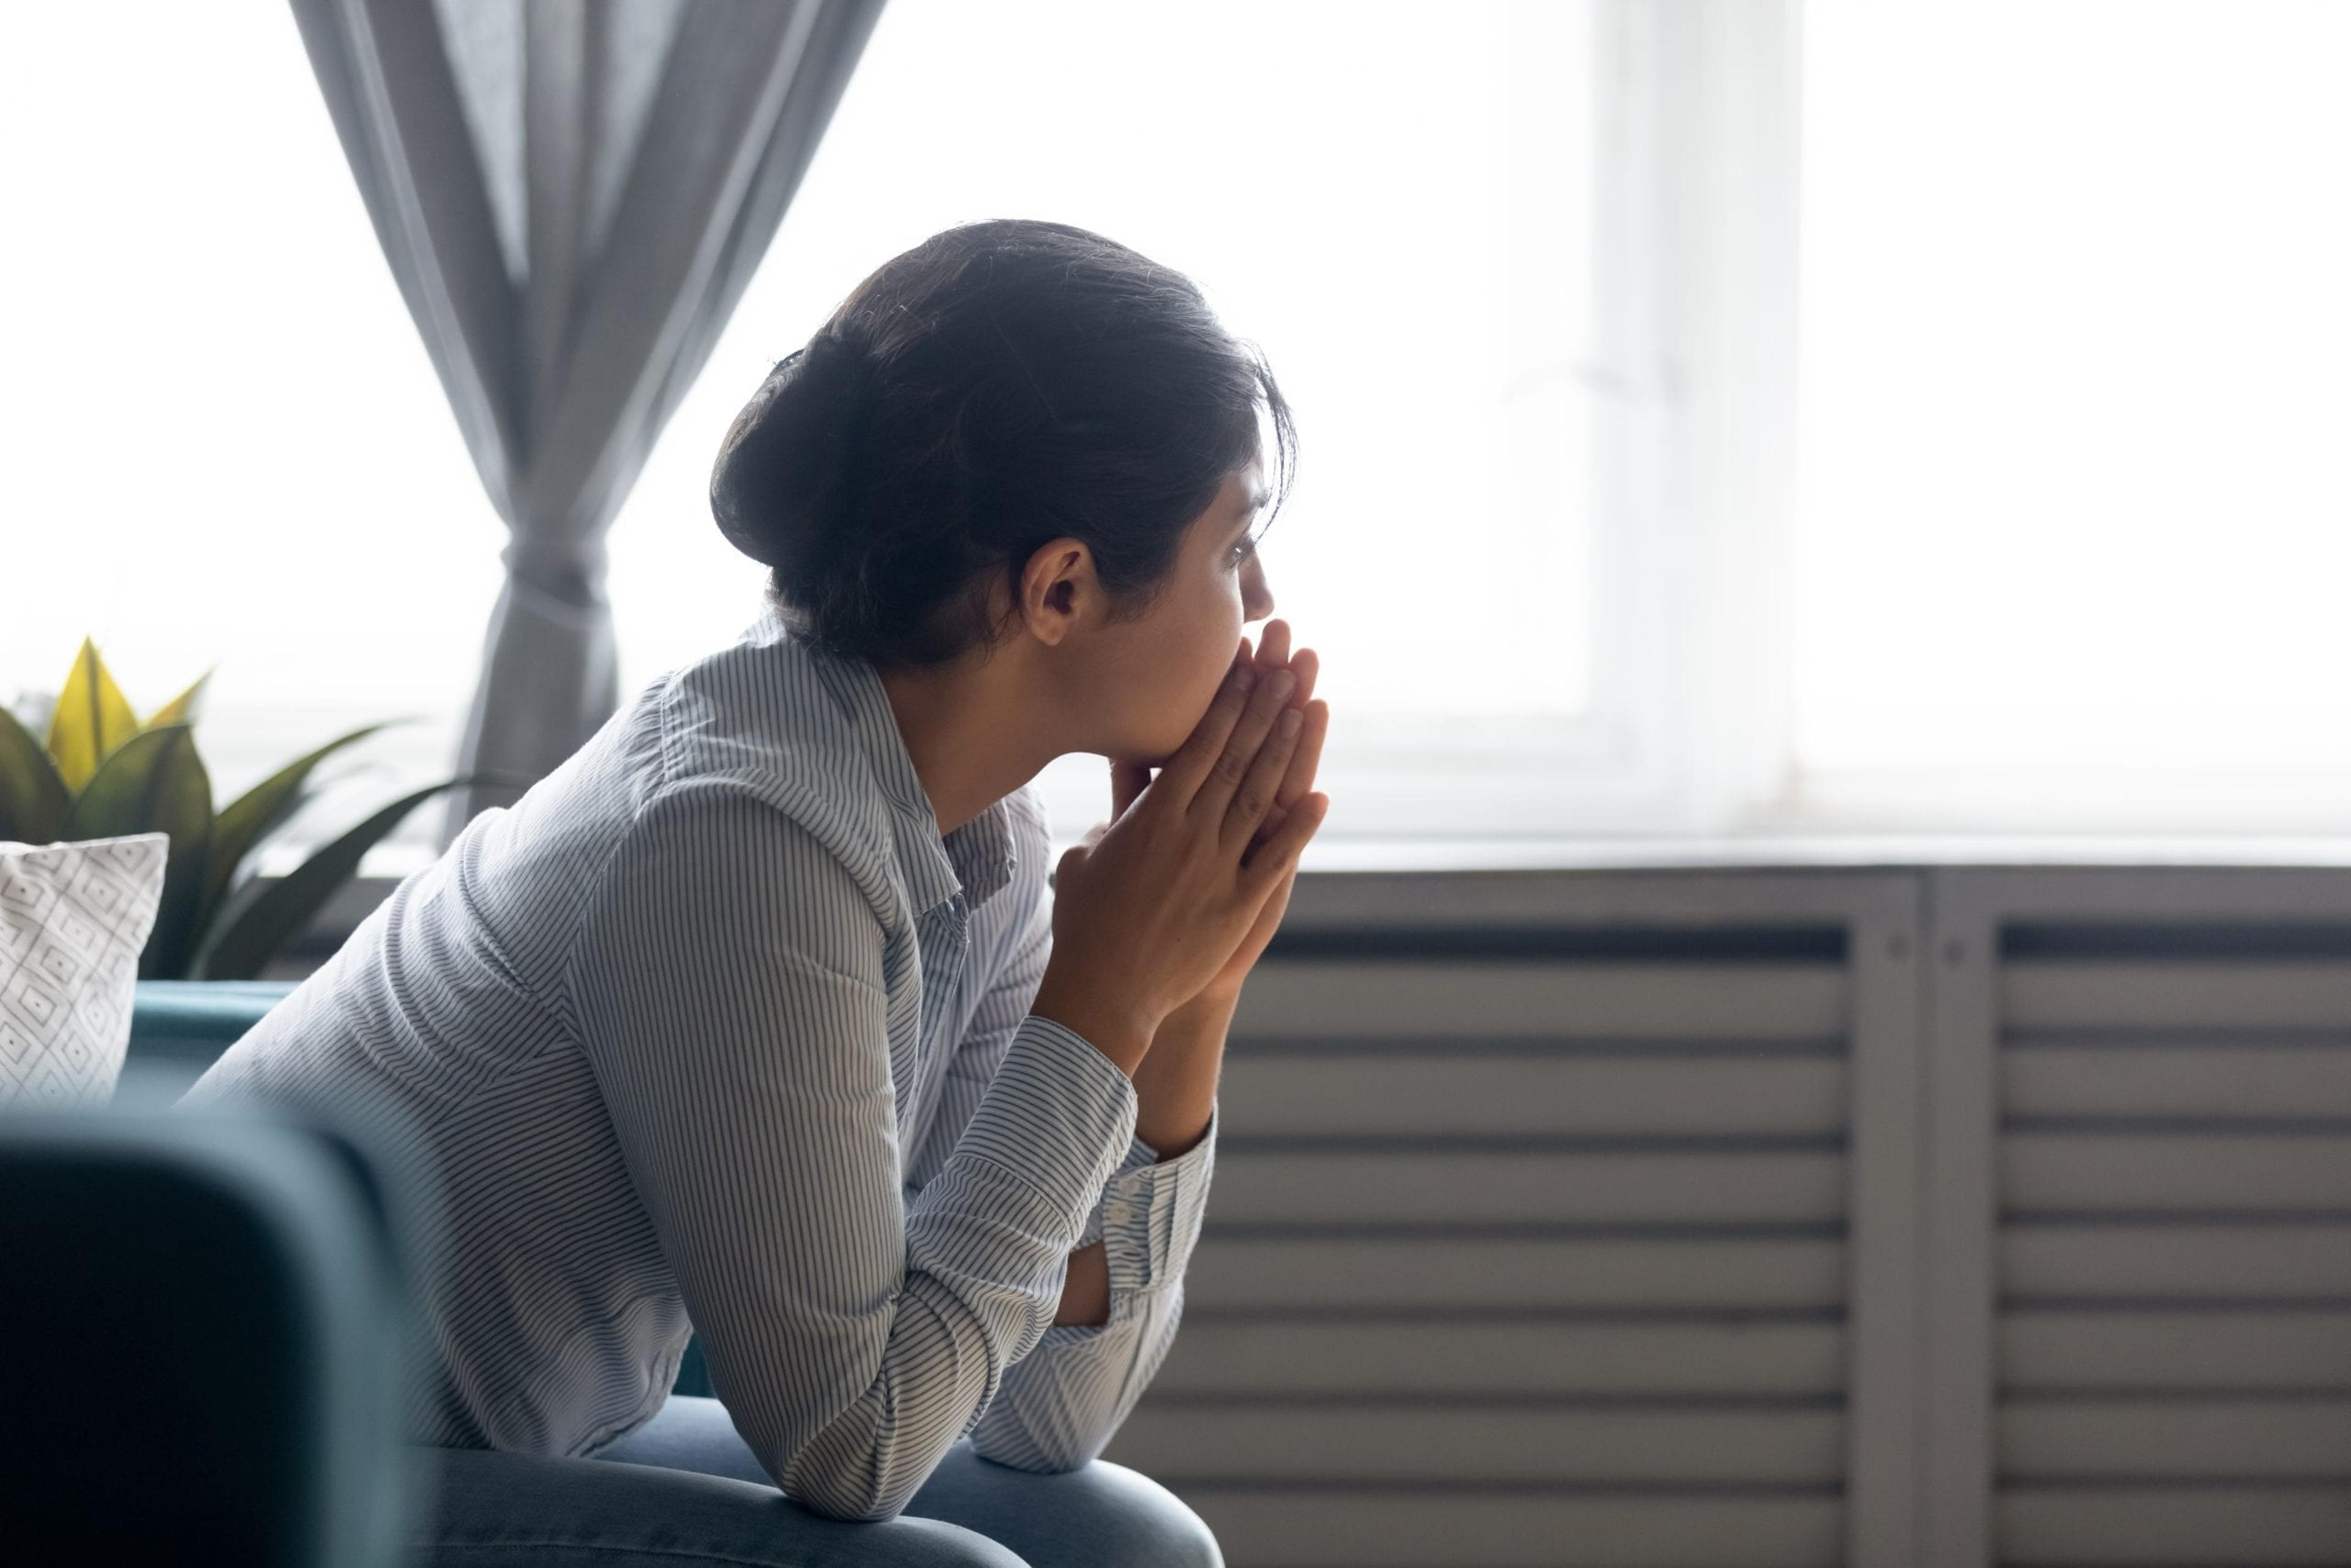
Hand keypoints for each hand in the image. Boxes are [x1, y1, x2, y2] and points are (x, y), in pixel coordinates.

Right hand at [1033, 640, 1328, 1070]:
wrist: (1104, 990)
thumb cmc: (1084, 922)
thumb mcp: (1087, 855)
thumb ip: (1113, 816)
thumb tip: (1120, 786)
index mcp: (1151, 817)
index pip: (1197, 746)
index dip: (1225, 704)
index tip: (1246, 668)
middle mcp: (1190, 834)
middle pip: (1235, 759)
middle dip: (1263, 710)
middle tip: (1287, 668)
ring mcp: (1217, 869)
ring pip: (1259, 798)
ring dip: (1285, 753)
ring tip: (1306, 710)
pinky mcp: (1238, 905)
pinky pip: (1277, 859)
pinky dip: (1300, 828)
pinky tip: (1322, 797)